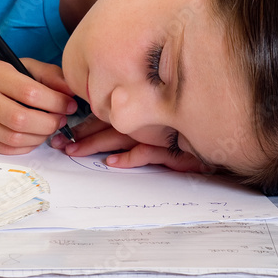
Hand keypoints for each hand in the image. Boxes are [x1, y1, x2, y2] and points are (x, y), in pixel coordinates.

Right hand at [0, 58, 78, 154]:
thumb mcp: (16, 66)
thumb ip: (47, 75)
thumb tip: (71, 92)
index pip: (30, 92)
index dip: (56, 102)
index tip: (69, 104)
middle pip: (22, 119)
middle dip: (49, 123)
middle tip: (60, 120)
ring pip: (14, 138)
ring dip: (40, 137)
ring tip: (48, 128)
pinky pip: (5, 149)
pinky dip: (25, 146)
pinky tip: (32, 137)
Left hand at [51, 115, 207, 172]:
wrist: (220, 136)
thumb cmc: (184, 133)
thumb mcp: (153, 128)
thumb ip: (130, 125)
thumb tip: (102, 140)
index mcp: (138, 114)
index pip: (104, 116)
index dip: (82, 124)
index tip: (62, 131)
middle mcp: (145, 122)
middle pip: (106, 126)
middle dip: (80, 135)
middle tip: (58, 142)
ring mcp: (157, 134)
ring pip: (120, 138)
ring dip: (96, 146)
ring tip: (74, 151)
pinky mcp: (173, 150)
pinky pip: (147, 153)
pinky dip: (129, 159)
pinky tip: (112, 163)